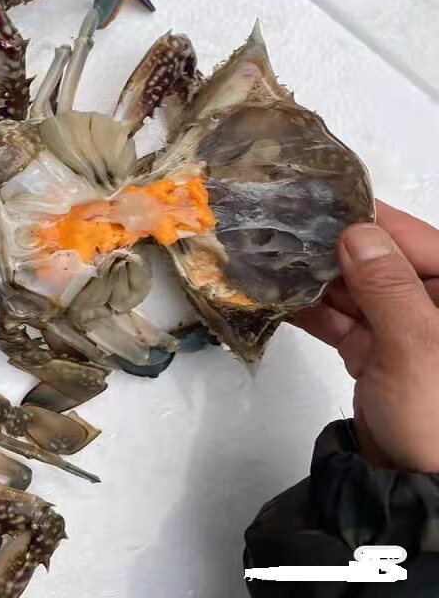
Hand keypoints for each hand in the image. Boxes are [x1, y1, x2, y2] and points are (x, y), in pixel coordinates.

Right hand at [293, 202, 438, 471]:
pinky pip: (341, 320)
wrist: (420, 491)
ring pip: (354, 288)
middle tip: (278, 227)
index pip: (412, 240)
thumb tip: (356, 231)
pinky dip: (311, 311)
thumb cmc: (436, 417)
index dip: (365, 219)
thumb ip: (387, 286)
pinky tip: (276, 296)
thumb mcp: (418, 347)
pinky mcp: (375, 351)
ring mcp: (403, 328)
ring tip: (268, 256)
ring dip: (314, 278)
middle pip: (378, 261)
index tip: (314, 199)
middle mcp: (433, 303)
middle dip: (330, 247)